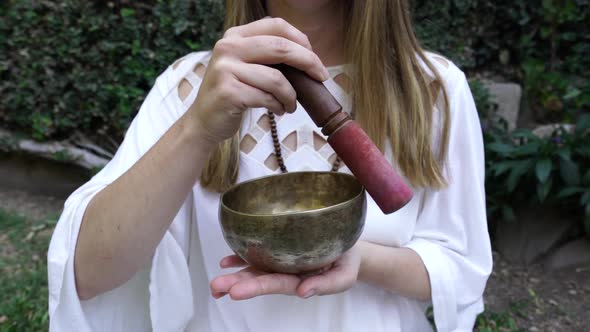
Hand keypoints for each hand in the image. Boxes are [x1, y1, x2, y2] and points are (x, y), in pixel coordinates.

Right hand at [189, 17, 329, 143]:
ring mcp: (225, 69)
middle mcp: (228, 47)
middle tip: (320, 78)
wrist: (203, 121)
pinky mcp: (228, 92)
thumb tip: (309, 57)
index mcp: (235, 36)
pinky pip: (267, 98)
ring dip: (291, 95)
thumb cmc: (233, 93)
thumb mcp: (245, 66)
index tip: (314, 58)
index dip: (301, 40)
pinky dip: (279, 106)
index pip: (276, 26)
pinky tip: (278, 110)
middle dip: (308, 63)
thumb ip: (268, 55)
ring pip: (276, 79)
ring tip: (290, 104)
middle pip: (281, 47)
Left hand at [210, 243, 362, 299]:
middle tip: (216, 287)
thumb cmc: (347, 262)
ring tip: (217, 278)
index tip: (235, 292)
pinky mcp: (280, 248)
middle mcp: (286, 272)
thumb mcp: (344, 277)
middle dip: (237, 283)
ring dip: (235, 273)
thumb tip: (302, 293)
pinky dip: (241, 257)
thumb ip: (325, 286)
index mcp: (300, 281)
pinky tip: (227, 260)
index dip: (256, 287)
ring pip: (255, 268)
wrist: (350, 247)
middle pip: (259, 278)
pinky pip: (258, 253)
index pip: (276, 285)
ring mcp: (281, 261)